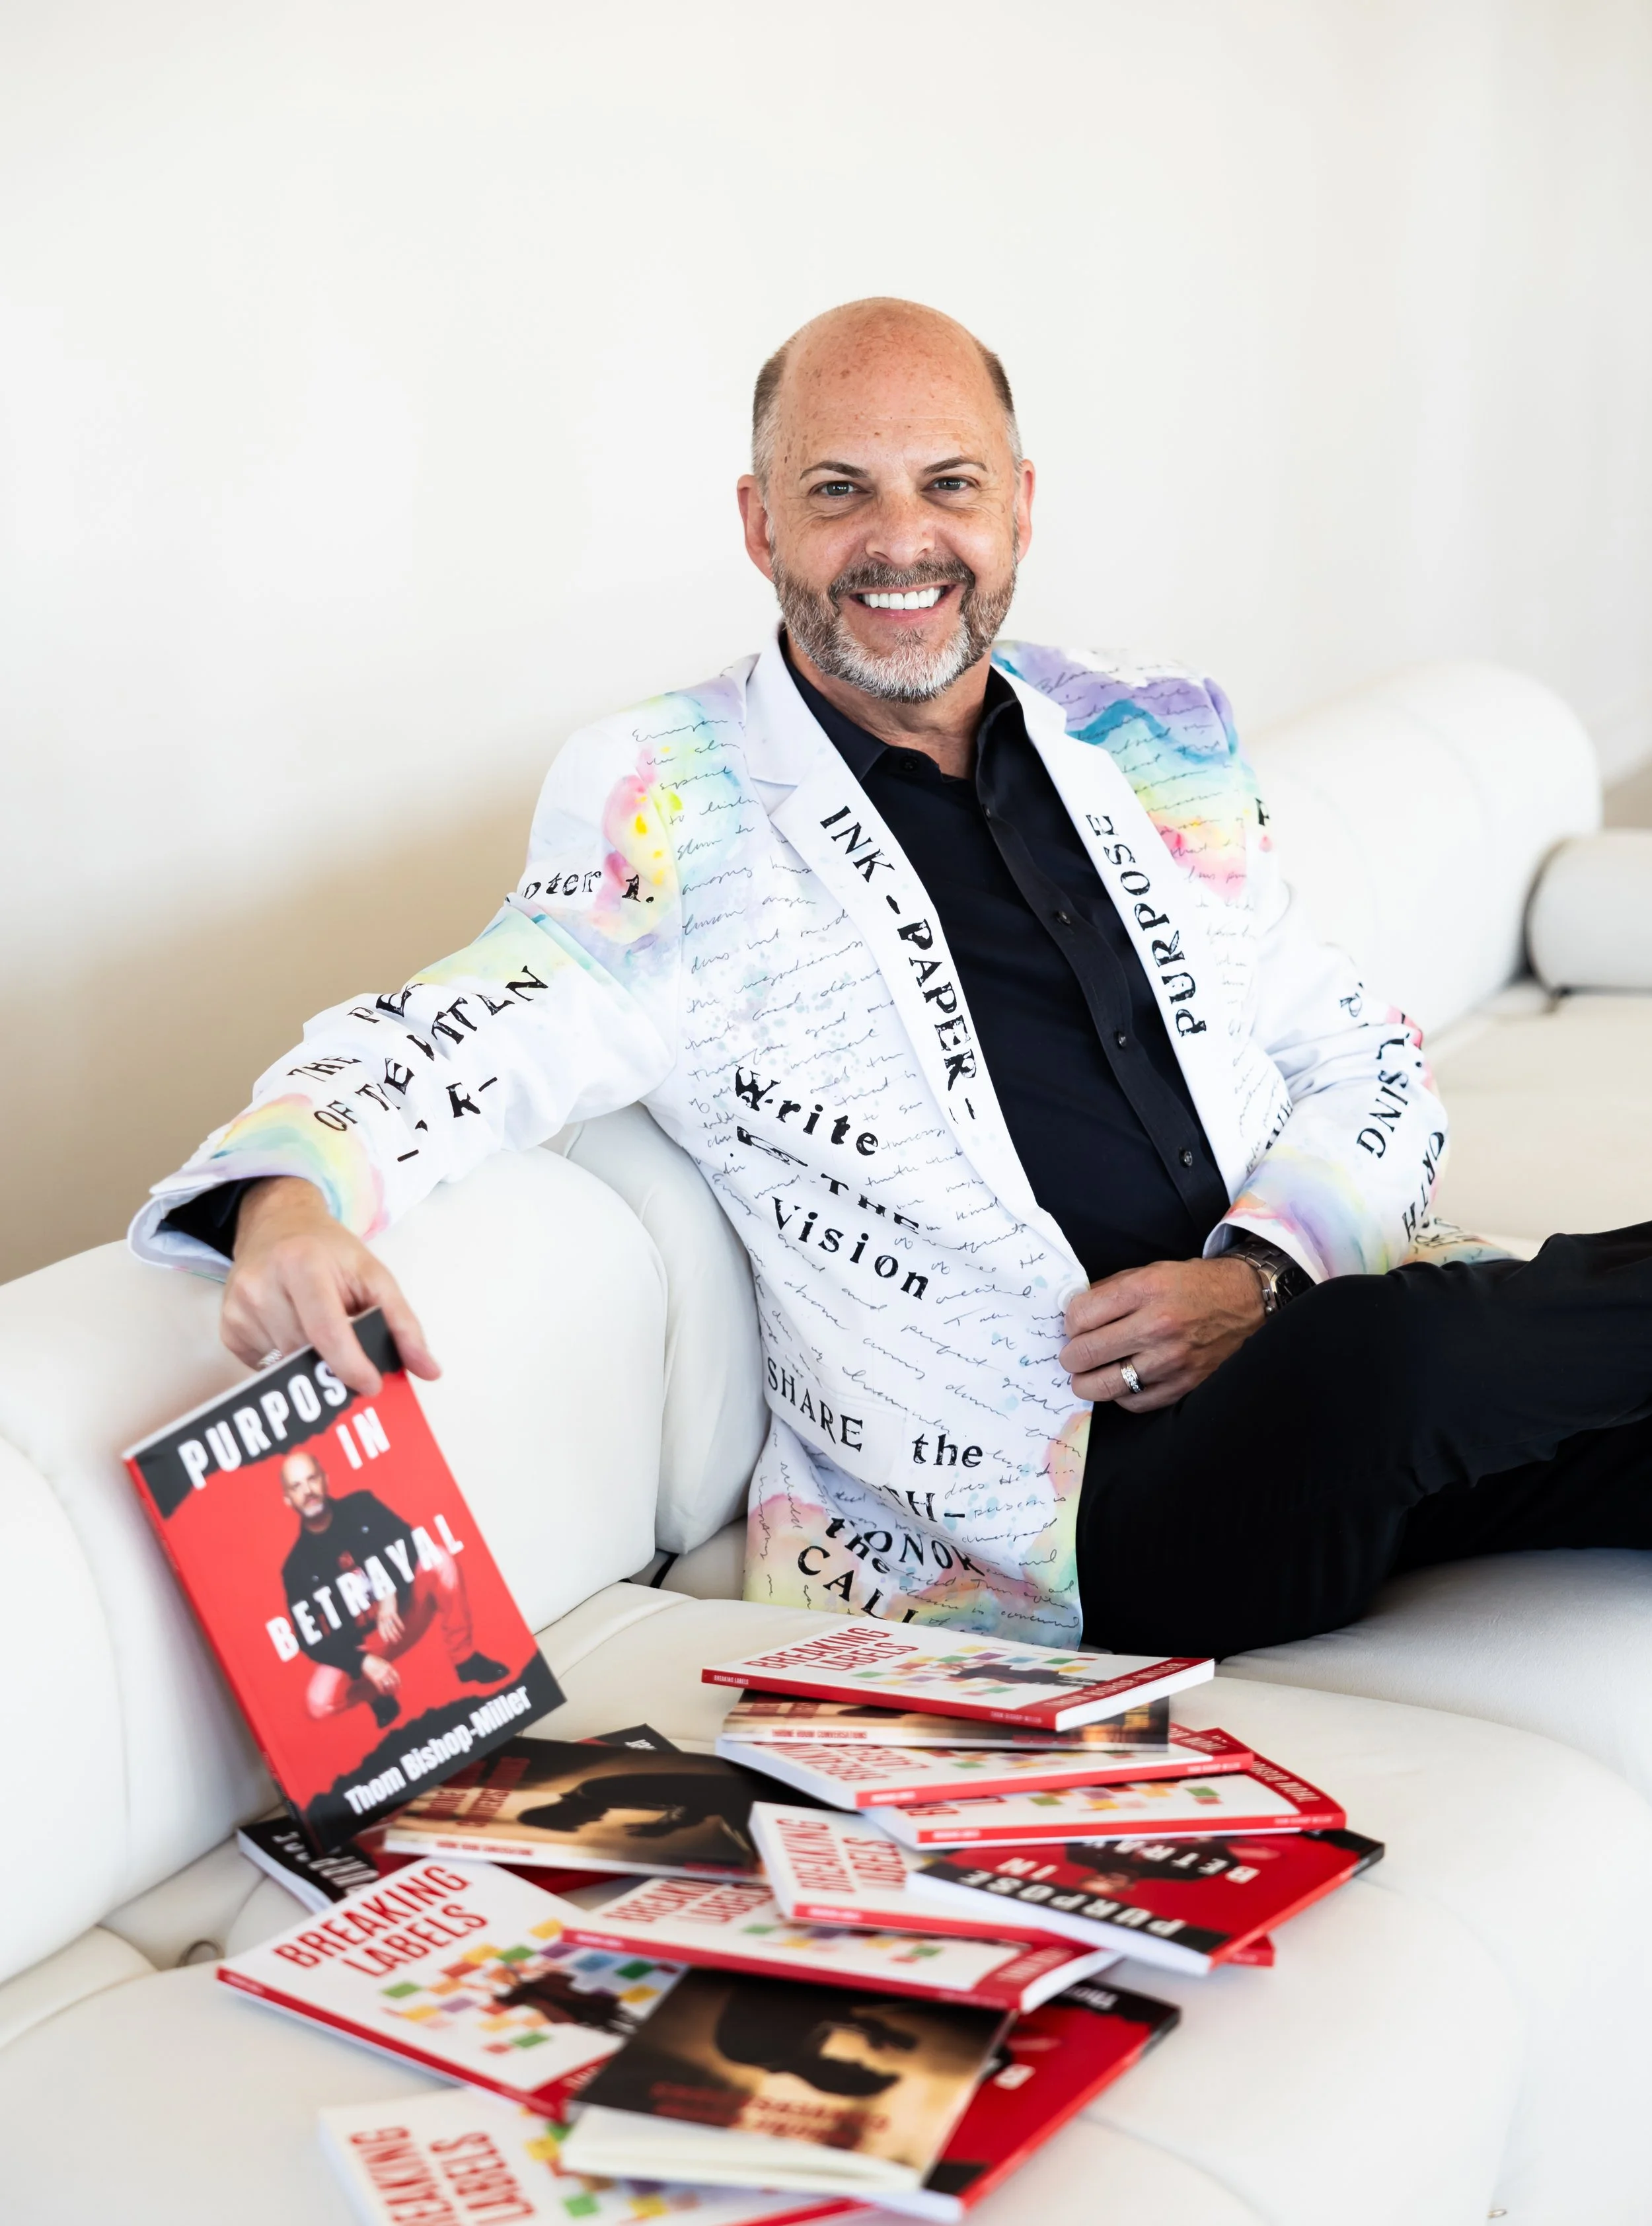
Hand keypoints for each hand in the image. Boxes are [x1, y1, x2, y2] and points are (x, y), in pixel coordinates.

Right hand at [221, 1176, 439, 1396]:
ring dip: (310, 1363)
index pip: (326, 1330)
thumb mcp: (374, 1275)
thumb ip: (403, 1323)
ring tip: (321, 1336)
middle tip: (354, 1365)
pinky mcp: (227, 1327)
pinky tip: (294, 1331)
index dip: (350, 1365)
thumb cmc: (329, 1251)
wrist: (276, 1223)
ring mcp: (238, 1308)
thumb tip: (430, 1371)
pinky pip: (264, 1366)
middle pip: (305, 1352)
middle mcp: (261, 1284)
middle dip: (333, 1367)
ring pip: (284, 1365)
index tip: (372, 1386)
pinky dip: (287, 1360)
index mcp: (301, 1263)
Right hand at [361, 1653, 399, 1695]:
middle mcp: (386, 1672)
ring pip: (388, 1686)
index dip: (399, 1683)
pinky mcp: (375, 1679)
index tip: (399, 1687)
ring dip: (389, 1691)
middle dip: (395, 1689)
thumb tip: (392, 1676)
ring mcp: (381, 1675)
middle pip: (393, 1682)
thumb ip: (388, 1668)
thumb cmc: (374, 1661)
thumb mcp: (384, 1662)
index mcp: (389, 1667)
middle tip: (395, 1693)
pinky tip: (382, 1693)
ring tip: (389, 1694)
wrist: (366, 1661)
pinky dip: (382, 1691)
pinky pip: (380, 1687)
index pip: (396, 1676)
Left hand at [376, 1595, 404, 1645]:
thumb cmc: (384, 1604)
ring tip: (399, 1638)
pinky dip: (400, 1625)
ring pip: (391, 1627)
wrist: (385, 1594)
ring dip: (396, 1633)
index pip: (381, 1630)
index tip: (387, 1642)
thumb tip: (386, 1626)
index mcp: (379, 1619)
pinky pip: (396, 1620)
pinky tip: (403, 1629)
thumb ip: (382, 1619)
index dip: (383, 1636)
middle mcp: (382, 1618)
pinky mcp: (392, 1611)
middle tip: (395, 1642)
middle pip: (387, 1630)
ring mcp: (387, 1615)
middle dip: (391, 1637)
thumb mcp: (381, 1612)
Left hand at [1060, 1257, 1264, 1413]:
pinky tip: (1122, 1382)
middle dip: (1070, 1356)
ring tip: (1088, 1375)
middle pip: (1086, 1353)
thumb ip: (1110, 1291)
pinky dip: (1121, 1395)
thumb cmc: (1193, 1285)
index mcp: (1146, 1290)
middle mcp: (1158, 1326)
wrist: (1246, 1303)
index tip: (1074, 1326)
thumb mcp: (1151, 1272)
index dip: (1069, 1323)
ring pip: (1105, 1385)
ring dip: (1088, 1382)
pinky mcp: (1183, 1385)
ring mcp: (1172, 1360)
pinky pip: (1133, 1402)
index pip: (1081, 1315)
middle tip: (1073, 1355)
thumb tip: (1072, 1315)